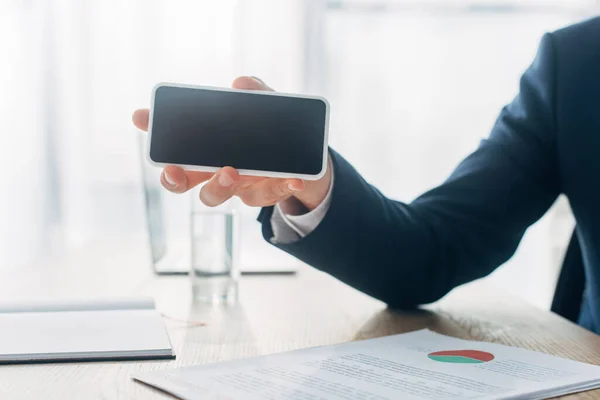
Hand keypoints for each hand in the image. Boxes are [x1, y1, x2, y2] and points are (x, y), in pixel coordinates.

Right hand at [132, 76, 331, 211]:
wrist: (304, 162)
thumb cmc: (271, 134)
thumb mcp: (267, 108)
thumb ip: (256, 94)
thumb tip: (241, 84)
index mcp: (206, 150)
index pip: (172, 143)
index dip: (153, 130)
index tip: (140, 117)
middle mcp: (214, 170)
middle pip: (181, 182)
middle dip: (173, 178)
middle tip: (175, 171)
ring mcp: (237, 185)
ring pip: (214, 195)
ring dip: (219, 185)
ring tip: (232, 171)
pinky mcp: (264, 194)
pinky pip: (269, 195)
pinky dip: (281, 187)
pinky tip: (293, 180)